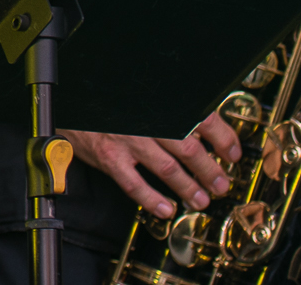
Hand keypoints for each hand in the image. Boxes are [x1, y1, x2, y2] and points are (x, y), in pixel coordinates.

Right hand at [61, 111, 240, 219]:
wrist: (68, 97)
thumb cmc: (106, 96)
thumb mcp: (140, 92)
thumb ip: (168, 107)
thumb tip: (202, 125)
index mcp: (158, 100)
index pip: (201, 118)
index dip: (223, 138)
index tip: (231, 153)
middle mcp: (145, 118)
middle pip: (189, 147)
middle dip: (210, 170)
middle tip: (221, 183)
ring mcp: (126, 139)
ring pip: (167, 168)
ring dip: (189, 187)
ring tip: (200, 199)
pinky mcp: (109, 156)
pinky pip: (134, 183)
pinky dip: (152, 199)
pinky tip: (165, 208)